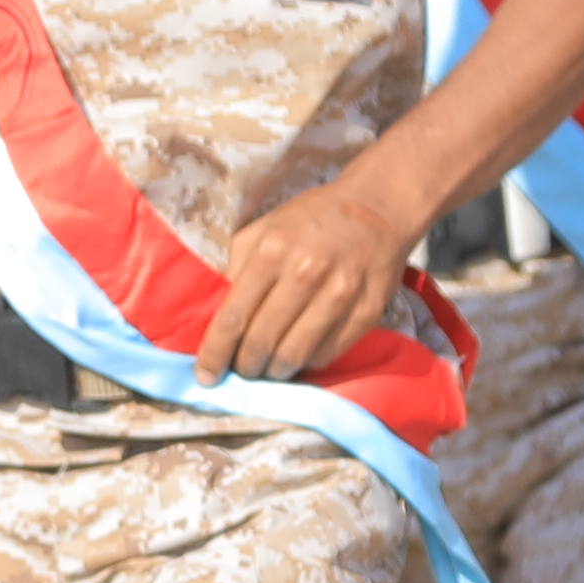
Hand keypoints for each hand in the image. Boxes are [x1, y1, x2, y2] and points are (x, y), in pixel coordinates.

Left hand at [196, 176, 420, 385]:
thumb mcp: (266, 226)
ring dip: (274, 370)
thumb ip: (240, 265)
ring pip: (294, 355)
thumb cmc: (313, 218)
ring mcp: (340, 295)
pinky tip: (300, 354)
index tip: (205, 375)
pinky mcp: (366, 312)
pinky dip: (306, 362)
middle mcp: (306, 273)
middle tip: (242, 369)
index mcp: (273, 251)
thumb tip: (222, 311)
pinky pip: (326, 354)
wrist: (378, 207)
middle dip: (244, 366)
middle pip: (262, 342)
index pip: (234, 317)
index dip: (215, 353)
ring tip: (268, 367)